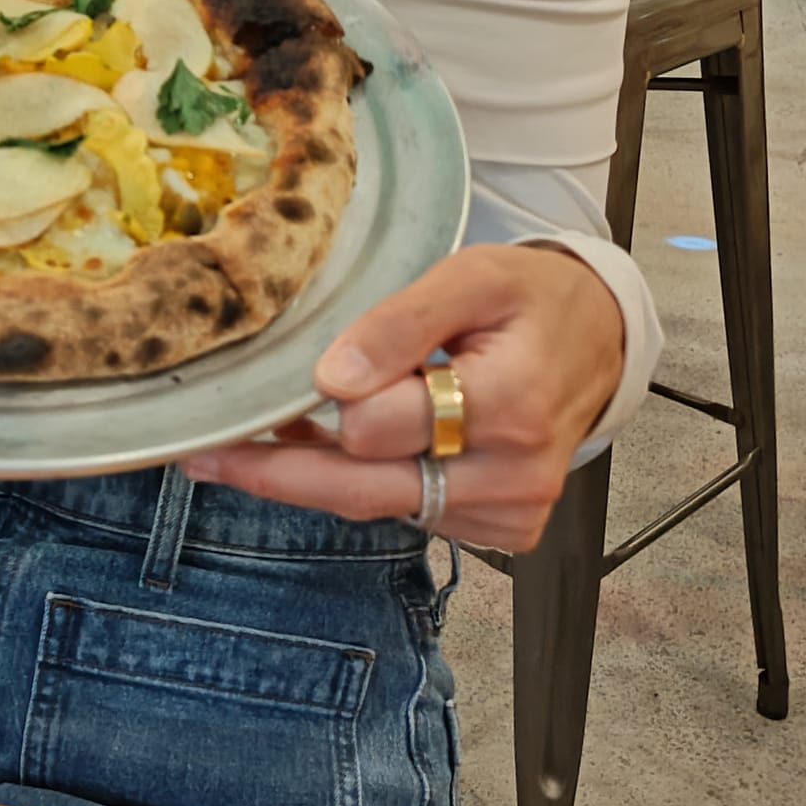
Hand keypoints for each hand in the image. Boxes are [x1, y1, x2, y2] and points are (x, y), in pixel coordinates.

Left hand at [184, 245, 624, 553]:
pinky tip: (341, 449)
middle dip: (279, 471)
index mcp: (508, 406)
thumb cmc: (529, 299)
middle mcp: (513, 474)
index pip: (377, 429)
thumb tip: (332, 376)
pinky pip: (410, 516)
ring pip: (379, 506)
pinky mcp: (504, 529)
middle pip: (364, 490)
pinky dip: (367, 485)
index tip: (267, 393)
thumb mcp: (471, 276)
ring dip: (319, 475)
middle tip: (206, 457)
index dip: (324, 403)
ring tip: (259, 440)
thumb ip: (400, 321)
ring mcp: (510, 511)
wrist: (599, 339)